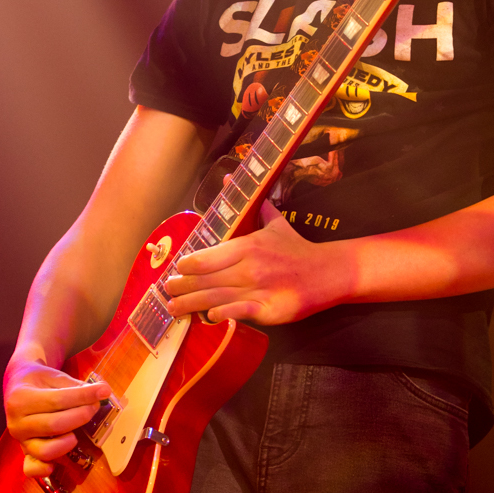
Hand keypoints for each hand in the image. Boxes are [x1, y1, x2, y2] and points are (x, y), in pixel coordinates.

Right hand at [3, 359, 107, 478]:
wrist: (16, 387)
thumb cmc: (38, 381)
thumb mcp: (54, 376)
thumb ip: (75, 386)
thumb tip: (102, 392)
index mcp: (20, 399)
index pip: (58, 400)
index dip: (84, 396)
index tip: (103, 392)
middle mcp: (17, 422)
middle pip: (54, 425)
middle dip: (81, 416)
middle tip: (94, 407)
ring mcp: (20, 440)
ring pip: (45, 450)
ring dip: (67, 443)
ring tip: (77, 432)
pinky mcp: (24, 453)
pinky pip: (31, 468)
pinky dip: (44, 469)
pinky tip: (56, 464)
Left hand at [165, 202, 350, 324]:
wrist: (327, 273)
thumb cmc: (296, 249)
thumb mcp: (274, 223)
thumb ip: (251, 204)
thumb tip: (228, 176)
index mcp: (248, 246)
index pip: (207, 257)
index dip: (187, 265)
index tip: (177, 269)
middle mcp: (250, 268)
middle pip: (206, 280)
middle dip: (181, 286)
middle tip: (166, 290)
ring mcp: (259, 290)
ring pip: (216, 298)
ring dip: (191, 304)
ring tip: (173, 308)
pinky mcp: (269, 310)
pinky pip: (239, 313)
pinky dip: (222, 314)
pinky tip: (209, 316)